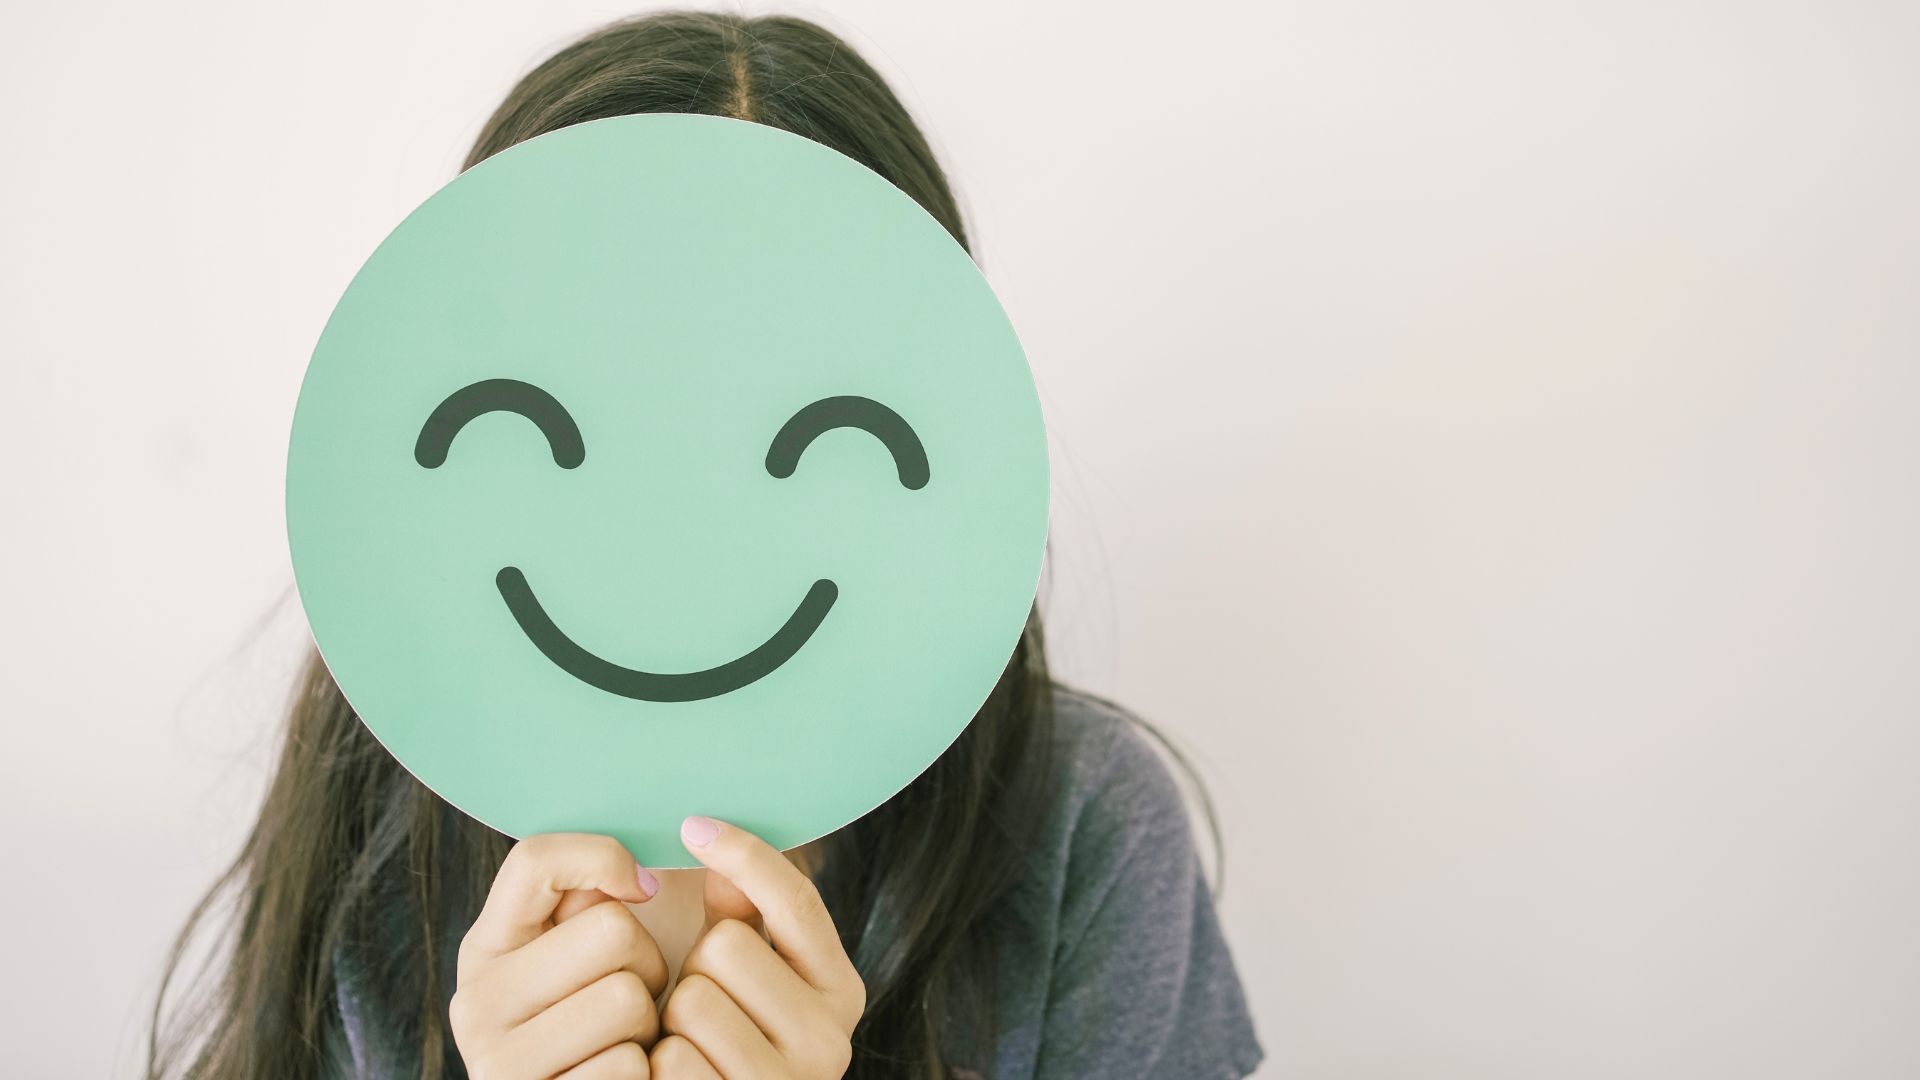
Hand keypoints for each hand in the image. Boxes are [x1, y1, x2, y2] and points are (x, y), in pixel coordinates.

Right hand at [450, 833, 669, 1078]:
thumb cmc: (594, 1027)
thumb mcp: (578, 959)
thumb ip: (591, 905)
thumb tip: (639, 880)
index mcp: (485, 948)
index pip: (534, 860)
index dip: (604, 859)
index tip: (643, 889)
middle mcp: (477, 1002)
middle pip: (611, 929)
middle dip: (648, 962)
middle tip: (631, 994)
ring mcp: (498, 1062)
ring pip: (627, 998)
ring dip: (648, 1023)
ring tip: (623, 1038)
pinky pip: (627, 1065)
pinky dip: (641, 1072)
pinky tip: (616, 1077)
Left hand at [649, 816, 865, 1078]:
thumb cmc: (727, 1039)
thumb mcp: (747, 976)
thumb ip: (741, 911)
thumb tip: (712, 839)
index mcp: (842, 990)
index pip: (795, 900)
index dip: (743, 854)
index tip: (694, 823)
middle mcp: (832, 1041)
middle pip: (726, 948)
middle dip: (695, 967)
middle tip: (702, 1002)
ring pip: (692, 1001)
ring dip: (671, 1018)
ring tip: (688, 1043)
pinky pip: (670, 1060)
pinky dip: (658, 1064)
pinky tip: (676, 1077)